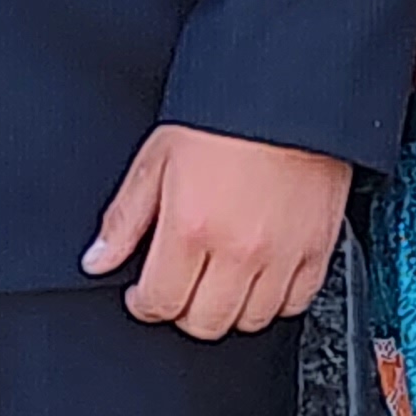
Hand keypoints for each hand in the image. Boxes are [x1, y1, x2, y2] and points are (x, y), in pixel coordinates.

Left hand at [84, 125, 349, 338]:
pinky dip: (275, 301)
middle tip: (180, 286)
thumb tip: (98, 260)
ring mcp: (282, 255)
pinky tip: (260, 278)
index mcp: (192, 227)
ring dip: (229, 309)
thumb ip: (125, 218)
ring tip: (219, 280)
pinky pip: (296, 304)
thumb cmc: (222, 117)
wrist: (285, 92)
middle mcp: (239, 250)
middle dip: (183, 311)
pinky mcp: (317, 250)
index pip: (161, 303)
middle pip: (205, 323)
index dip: (144, 303)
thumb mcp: (157, 158)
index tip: (145, 293)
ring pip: (251, 321)